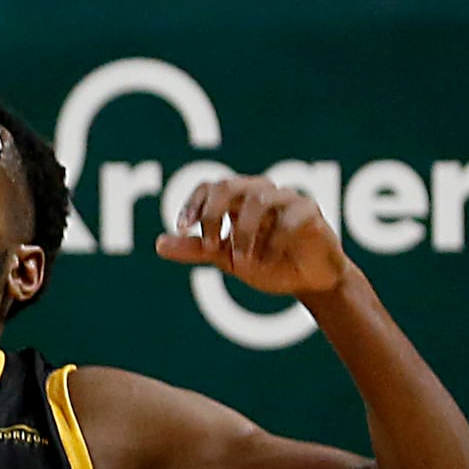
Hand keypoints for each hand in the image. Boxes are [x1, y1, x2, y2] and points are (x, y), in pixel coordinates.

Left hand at [155, 174, 351, 296]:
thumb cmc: (266, 263)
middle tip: (211, 245)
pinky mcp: (309, 212)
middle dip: (213, 214)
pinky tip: (267, 259)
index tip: (183, 229)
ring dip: (244, 233)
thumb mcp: (227, 259)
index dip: (192, 204)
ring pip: (257, 200)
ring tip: (242, 260)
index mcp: (236, 199)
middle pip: (228, 185)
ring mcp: (286, 199)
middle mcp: (259, 192)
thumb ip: (196, 249)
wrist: (308, 282)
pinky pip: (289, 217)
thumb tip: (158, 244)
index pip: (208, 187)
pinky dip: (273, 241)